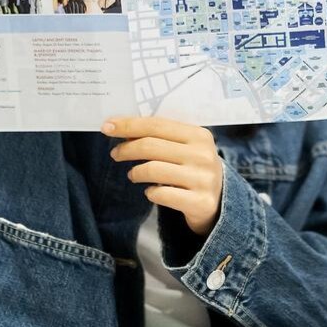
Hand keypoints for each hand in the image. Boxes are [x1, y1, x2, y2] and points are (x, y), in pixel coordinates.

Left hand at [105, 116, 224, 234]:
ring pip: (153, 169)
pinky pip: (161, 195)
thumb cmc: (193, 168)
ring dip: (136, 172)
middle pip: (151, 146)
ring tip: (133, 174)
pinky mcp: (199, 202)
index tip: (107, 127)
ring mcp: (203, 179)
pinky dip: (150, 193)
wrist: (220, 202)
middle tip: (115, 154)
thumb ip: (161, 137)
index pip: (156, 125)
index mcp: (199, 135)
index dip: (129, 125)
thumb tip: (123, 128)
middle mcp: (203, 155)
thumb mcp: (185, 148)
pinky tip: (151, 192)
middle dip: (127, 149)